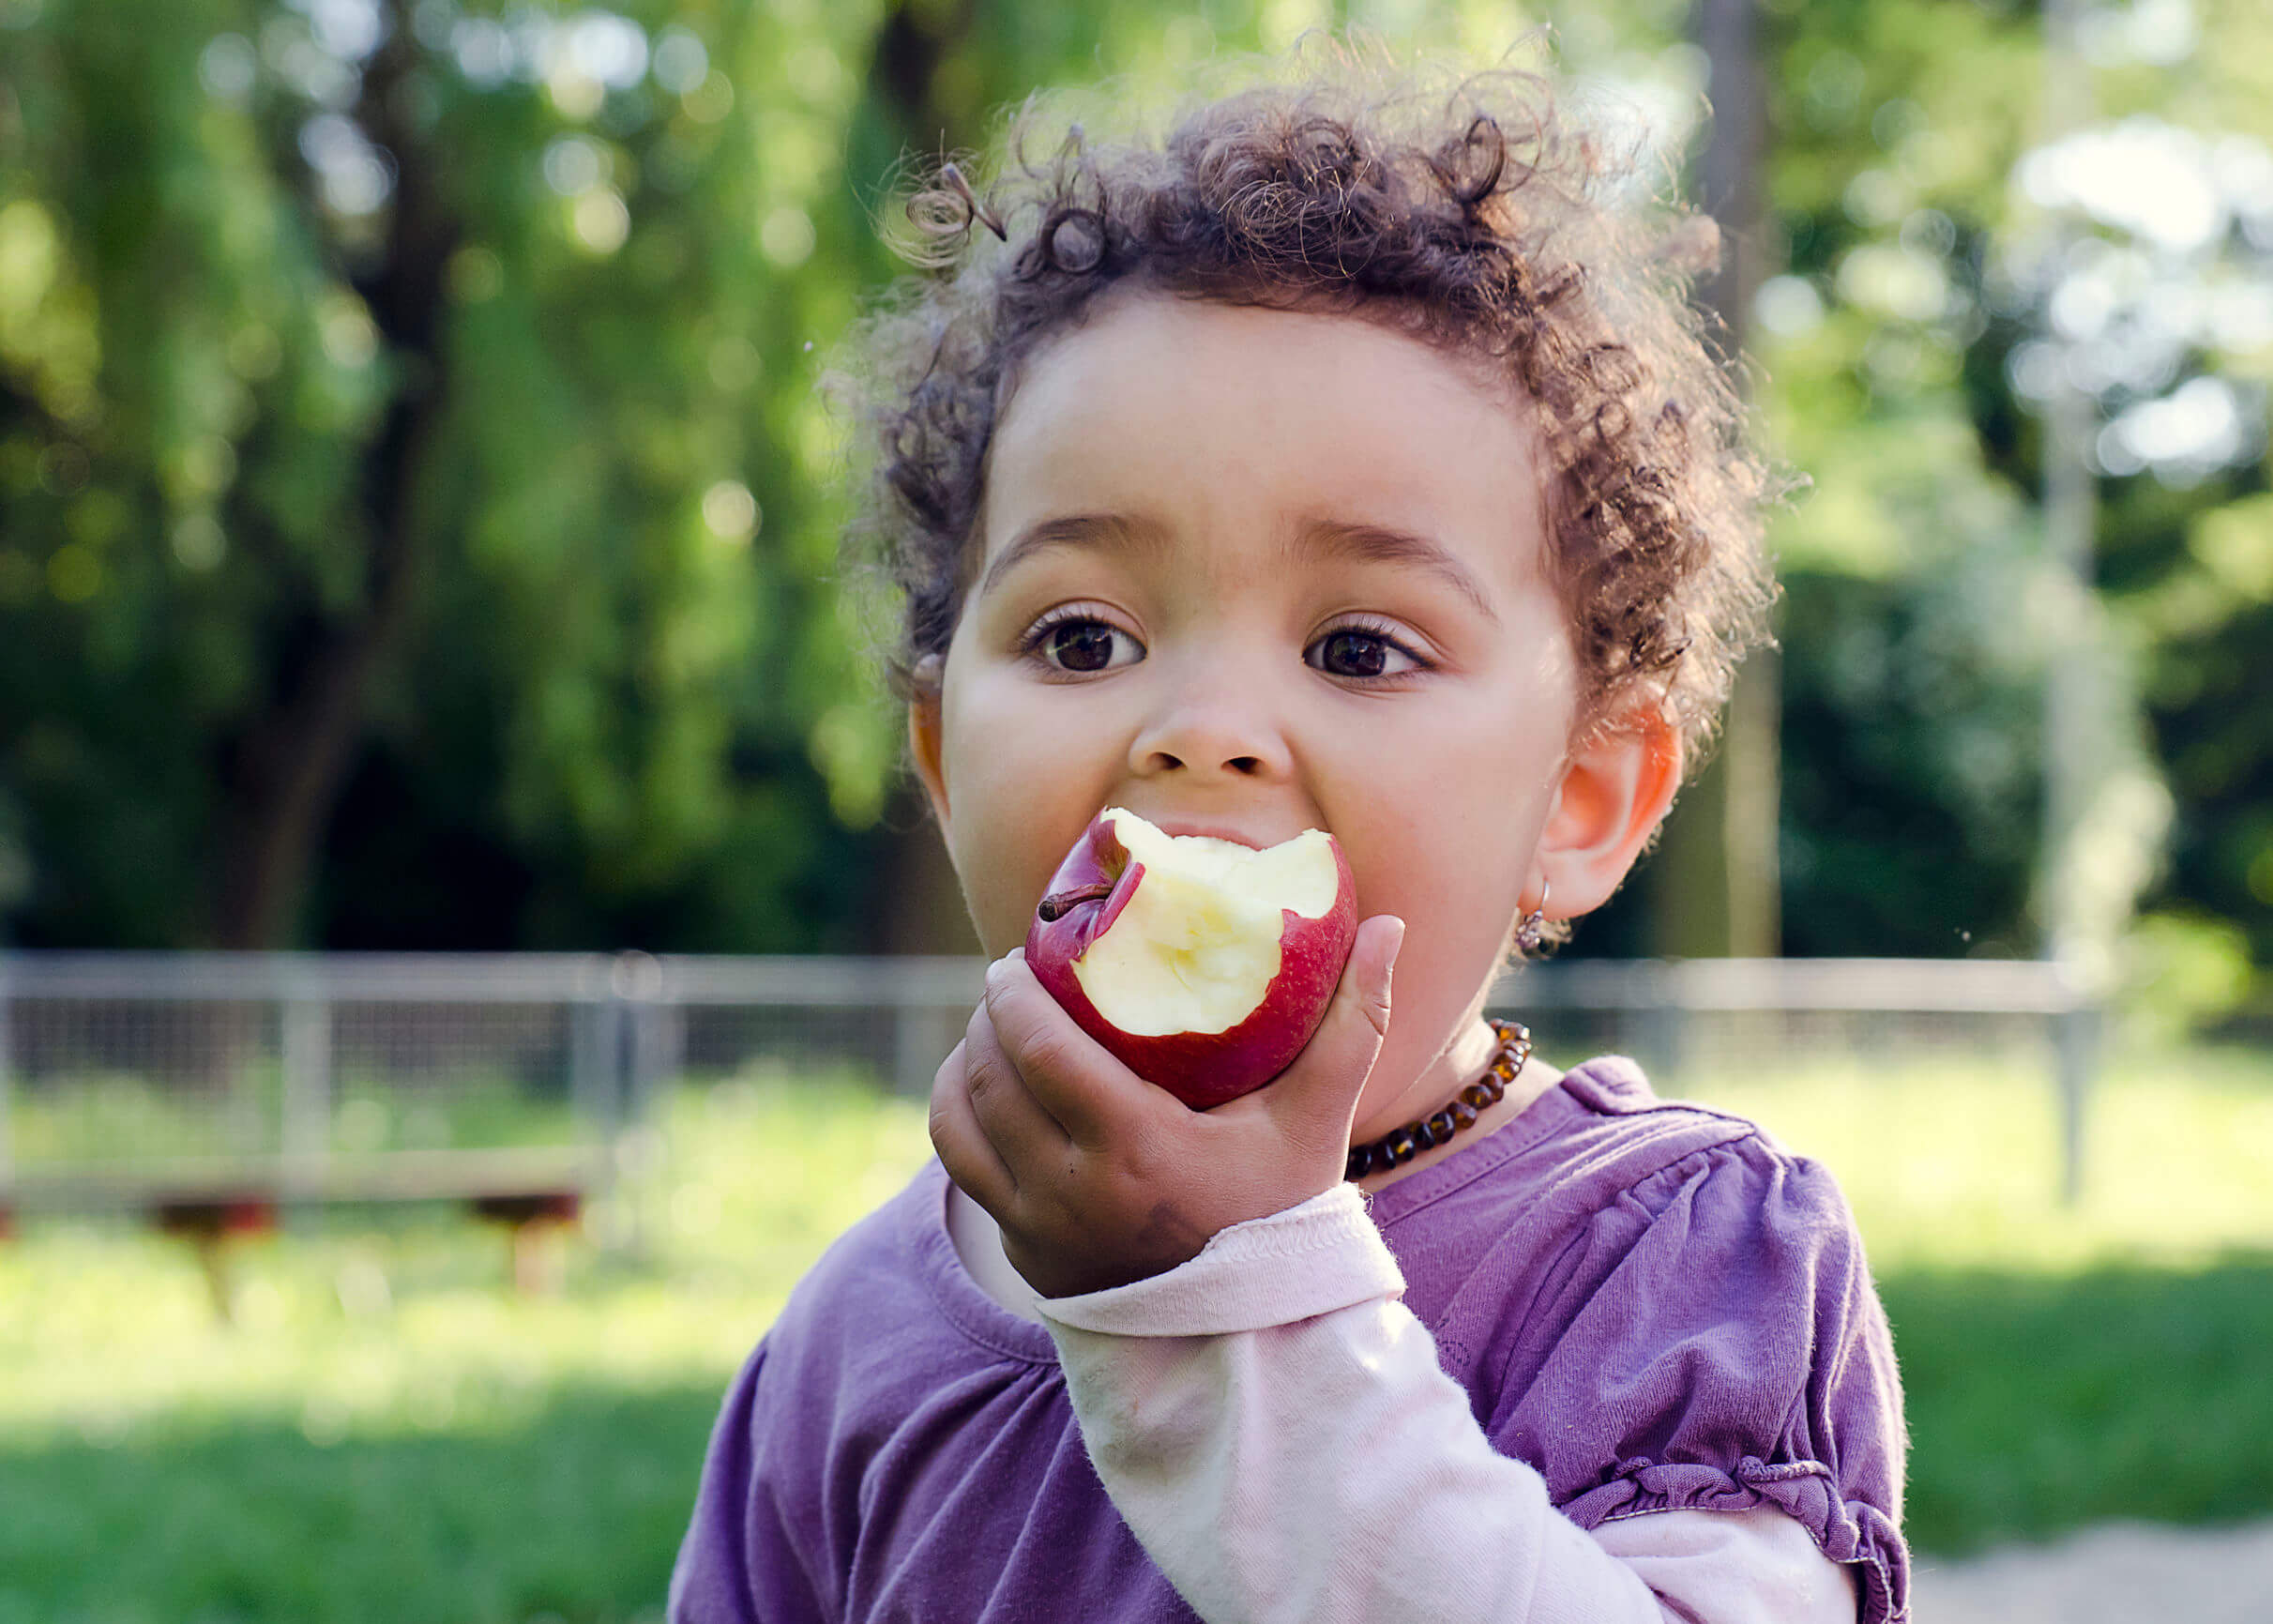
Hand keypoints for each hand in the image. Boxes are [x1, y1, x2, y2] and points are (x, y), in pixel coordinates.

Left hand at [929, 915, 1404, 1299]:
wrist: (1249, 1338)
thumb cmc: (1283, 1215)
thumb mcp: (1318, 1120)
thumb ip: (1356, 1023)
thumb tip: (1390, 926)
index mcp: (1136, 1150)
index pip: (1039, 1051)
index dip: (1012, 996)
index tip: (1015, 958)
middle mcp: (1072, 1192)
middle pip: (992, 1078)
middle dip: (986, 1017)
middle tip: (1005, 981)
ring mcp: (1037, 1229)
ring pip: (962, 1123)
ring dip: (963, 1064)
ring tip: (988, 1028)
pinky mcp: (1022, 1251)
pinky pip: (961, 1169)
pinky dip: (957, 1117)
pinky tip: (977, 1087)